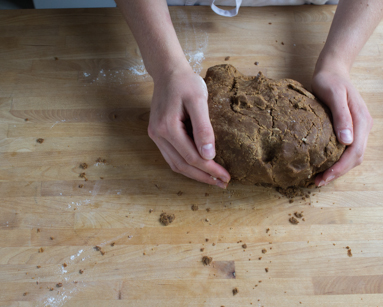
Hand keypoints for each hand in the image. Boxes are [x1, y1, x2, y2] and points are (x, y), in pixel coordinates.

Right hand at [147, 65, 230, 187]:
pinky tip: (198, 168)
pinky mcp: (157, 134)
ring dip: (194, 174)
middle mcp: (158, 135)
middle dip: (204, 176)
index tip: (226, 176)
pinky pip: (171, 156)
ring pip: (175, 164)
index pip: (192, 157)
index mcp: (167, 127)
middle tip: (223, 183)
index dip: (210, 169)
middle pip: (182, 165)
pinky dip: (186, 166)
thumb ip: (203, 127)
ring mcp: (155, 135)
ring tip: (213, 180)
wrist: (167, 71)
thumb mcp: (198, 100)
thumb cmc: (185, 82)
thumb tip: (209, 155)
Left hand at [311, 67, 372, 186]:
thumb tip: (347, 140)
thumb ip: (341, 116)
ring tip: (319, 177)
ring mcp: (358, 128)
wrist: (332, 70)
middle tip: (317, 182)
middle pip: (355, 158)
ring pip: (352, 155)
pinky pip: (347, 149)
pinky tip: (323, 163)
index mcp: (361, 121)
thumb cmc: (329, 80)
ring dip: (338, 168)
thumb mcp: (333, 94)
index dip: (340, 168)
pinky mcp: (351, 128)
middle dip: (338, 172)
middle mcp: (363, 127)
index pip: (354, 152)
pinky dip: (337, 159)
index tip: (323, 177)